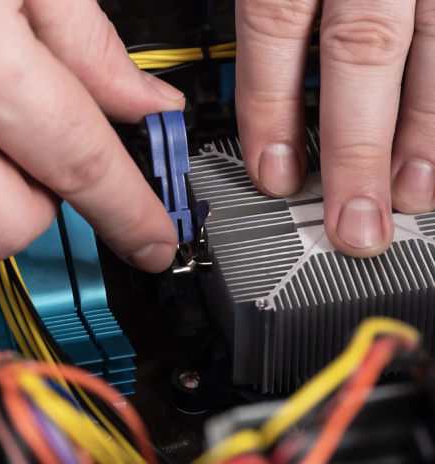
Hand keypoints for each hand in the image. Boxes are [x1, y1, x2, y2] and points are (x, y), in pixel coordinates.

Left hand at [236, 0, 428, 256]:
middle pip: (361, 50)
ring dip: (424, 131)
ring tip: (412, 195)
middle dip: (356, 148)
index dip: (269, 107)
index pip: (274, 25)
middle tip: (354, 225)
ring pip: (432, 47)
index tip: (273, 178)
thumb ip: (273, 9)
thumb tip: (262, 102)